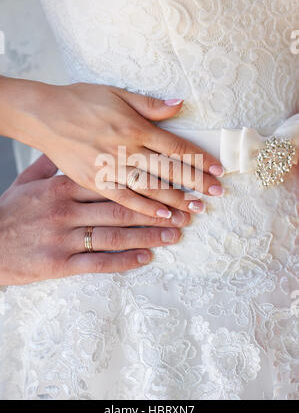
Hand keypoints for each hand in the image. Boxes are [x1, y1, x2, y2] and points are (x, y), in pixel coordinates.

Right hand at [0, 78, 223, 217]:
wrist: (45, 115)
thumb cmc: (81, 101)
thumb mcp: (117, 93)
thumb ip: (150, 104)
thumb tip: (180, 104)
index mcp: (134, 127)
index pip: (176, 147)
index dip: (200, 160)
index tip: (218, 171)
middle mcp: (126, 150)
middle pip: (168, 171)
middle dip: (195, 184)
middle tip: (216, 195)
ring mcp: (110, 168)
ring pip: (150, 188)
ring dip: (175, 200)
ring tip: (196, 211)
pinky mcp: (95, 182)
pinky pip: (124, 199)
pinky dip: (144, 209)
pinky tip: (162, 216)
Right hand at [0, 155, 188, 284]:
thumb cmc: (10, 211)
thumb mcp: (29, 181)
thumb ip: (53, 165)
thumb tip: (71, 148)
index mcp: (64, 185)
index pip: (113, 180)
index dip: (145, 181)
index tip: (170, 182)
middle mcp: (67, 208)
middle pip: (121, 206)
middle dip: (158, 209)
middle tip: (186, 211)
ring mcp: (64, 236)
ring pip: (115, 233)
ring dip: (149, 234)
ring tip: (176, 234)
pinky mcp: (59, 263)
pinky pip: (97, 262)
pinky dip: (123, 260)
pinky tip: (146, 258)